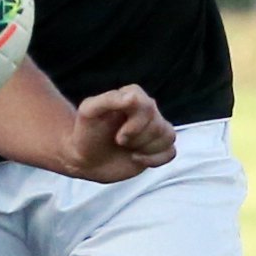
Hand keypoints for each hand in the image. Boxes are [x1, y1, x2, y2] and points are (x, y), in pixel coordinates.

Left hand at [57, 85, 174, 181]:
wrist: (85, 158)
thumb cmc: (86, 132)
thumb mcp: (89, 111)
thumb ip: (109, 100)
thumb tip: (133, 97)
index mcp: (133, 96)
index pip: (148, 108)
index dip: (135, 127)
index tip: (117, 137)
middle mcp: (147, 109)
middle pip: (157, 126)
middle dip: (136, 140)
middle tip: (119, 142)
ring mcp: (154, 128)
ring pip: (168, 137)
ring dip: (145, 149)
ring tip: (127, 149)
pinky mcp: (158, 147)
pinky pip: (171, 152)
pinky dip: (154, 160)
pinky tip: (136, 158)